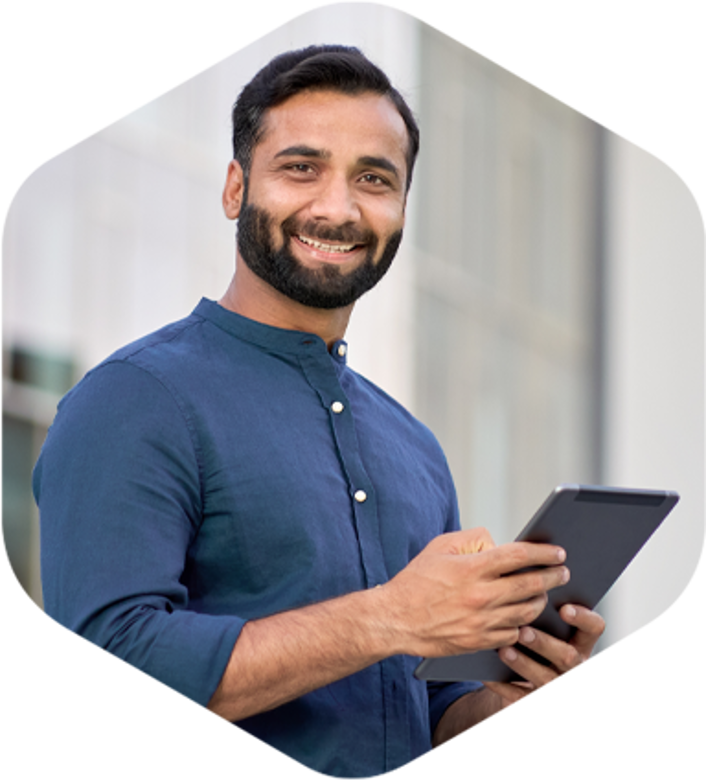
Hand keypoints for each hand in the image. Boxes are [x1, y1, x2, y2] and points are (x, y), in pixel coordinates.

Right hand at [381, 528, 569, 657]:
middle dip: (553, 576)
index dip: (542, 552)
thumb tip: (499, 543)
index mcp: (472, 568)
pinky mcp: (479, 642)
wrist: (395, 619)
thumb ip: (473, 539)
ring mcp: (481, 622)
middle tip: (563, 571)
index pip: (518, 556)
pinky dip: (522, 623)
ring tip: (544, 592)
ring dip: (541, 600)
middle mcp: (480, 596)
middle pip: (530, 584)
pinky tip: (523, 615)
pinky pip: (513, 633)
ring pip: (527, 611)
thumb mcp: (440, 547)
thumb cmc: (416, 580)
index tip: (558, 552)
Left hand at [482, 604, 604, 710]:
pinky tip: (487, 673)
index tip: (564, 608)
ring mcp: (559, 691)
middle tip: (523, 631)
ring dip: (523, 665)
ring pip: (545, 680)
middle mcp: (575, 668)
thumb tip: (524, 581)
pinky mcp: (537, 708)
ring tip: (503, 650)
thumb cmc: (532, 646)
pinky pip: (520, 698)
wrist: (523, 690)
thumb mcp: (544, 629)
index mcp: (581, 643)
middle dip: (544, 643)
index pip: (594, 628)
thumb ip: (541, 610)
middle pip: (567, 656)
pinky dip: (502, 686)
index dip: (583, 618)